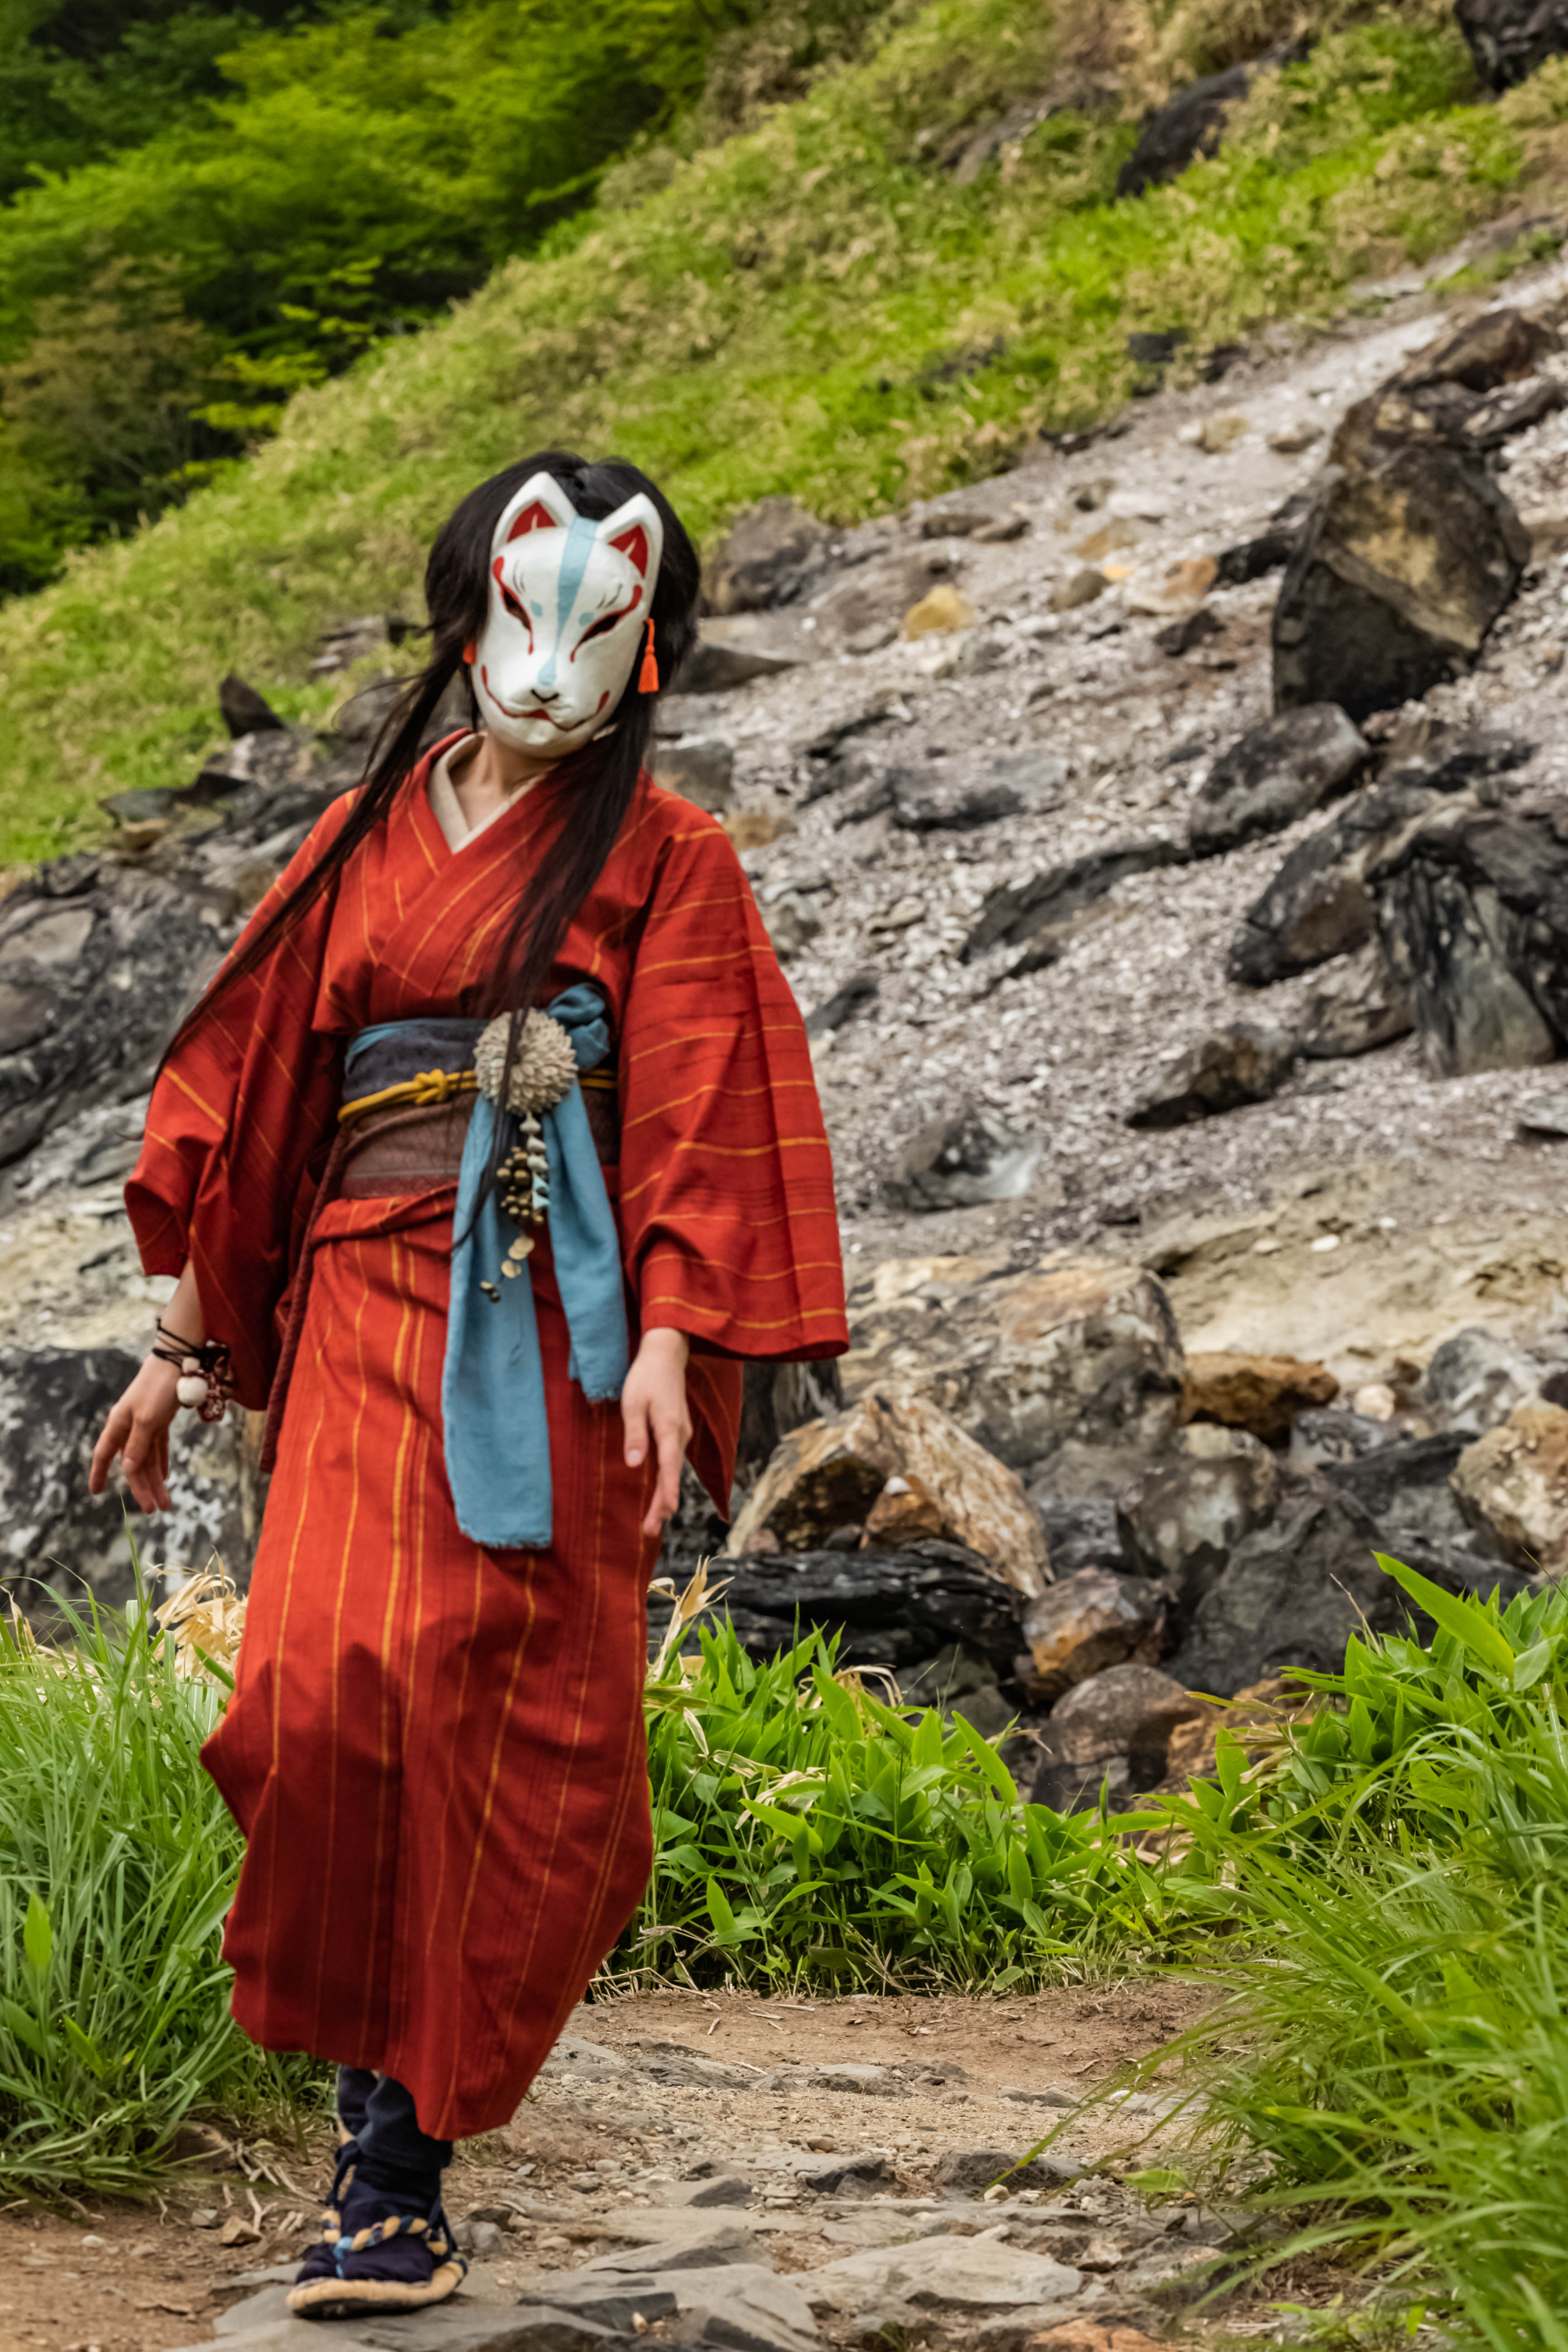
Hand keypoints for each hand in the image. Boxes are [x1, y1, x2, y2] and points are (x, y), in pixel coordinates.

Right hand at [88, 1354, 183, 1513]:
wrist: (178, 1362)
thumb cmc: (158, 1388)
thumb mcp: (146, 1419)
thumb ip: (137, 1445)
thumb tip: (127, 1470)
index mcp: (119, 1424)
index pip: (104, 1454)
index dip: (98, 1473)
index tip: (95, 1492)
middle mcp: (129, 1426)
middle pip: (132, 1463)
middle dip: (142, 1487)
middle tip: (154, 1509)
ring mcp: (145, 1423)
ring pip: (147, 1458)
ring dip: (156, 1480)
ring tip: (165, 1503)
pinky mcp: (160, 1420)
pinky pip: (158, 1448)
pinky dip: (161, 1463)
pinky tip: (165, 1477)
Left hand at [621, 1328, 690, 1538]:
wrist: (665, 1355)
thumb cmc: (645, 1377)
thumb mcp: (633, 1403)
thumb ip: (635, 1434)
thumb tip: (635, 1465)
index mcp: (669, 1428)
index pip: (669, 1466)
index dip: (667, 1491)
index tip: (665, 1513)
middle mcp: (679, 1434)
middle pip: (672, 1475)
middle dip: (662, 1504)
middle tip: (649, 1531)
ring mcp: (680, 1434)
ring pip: (673, 1470)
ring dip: (664, 1496)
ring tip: (654, 1523)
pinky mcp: (675, 1432)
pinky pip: (672, 1462)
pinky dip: (667, 1481)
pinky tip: (661, 1496)